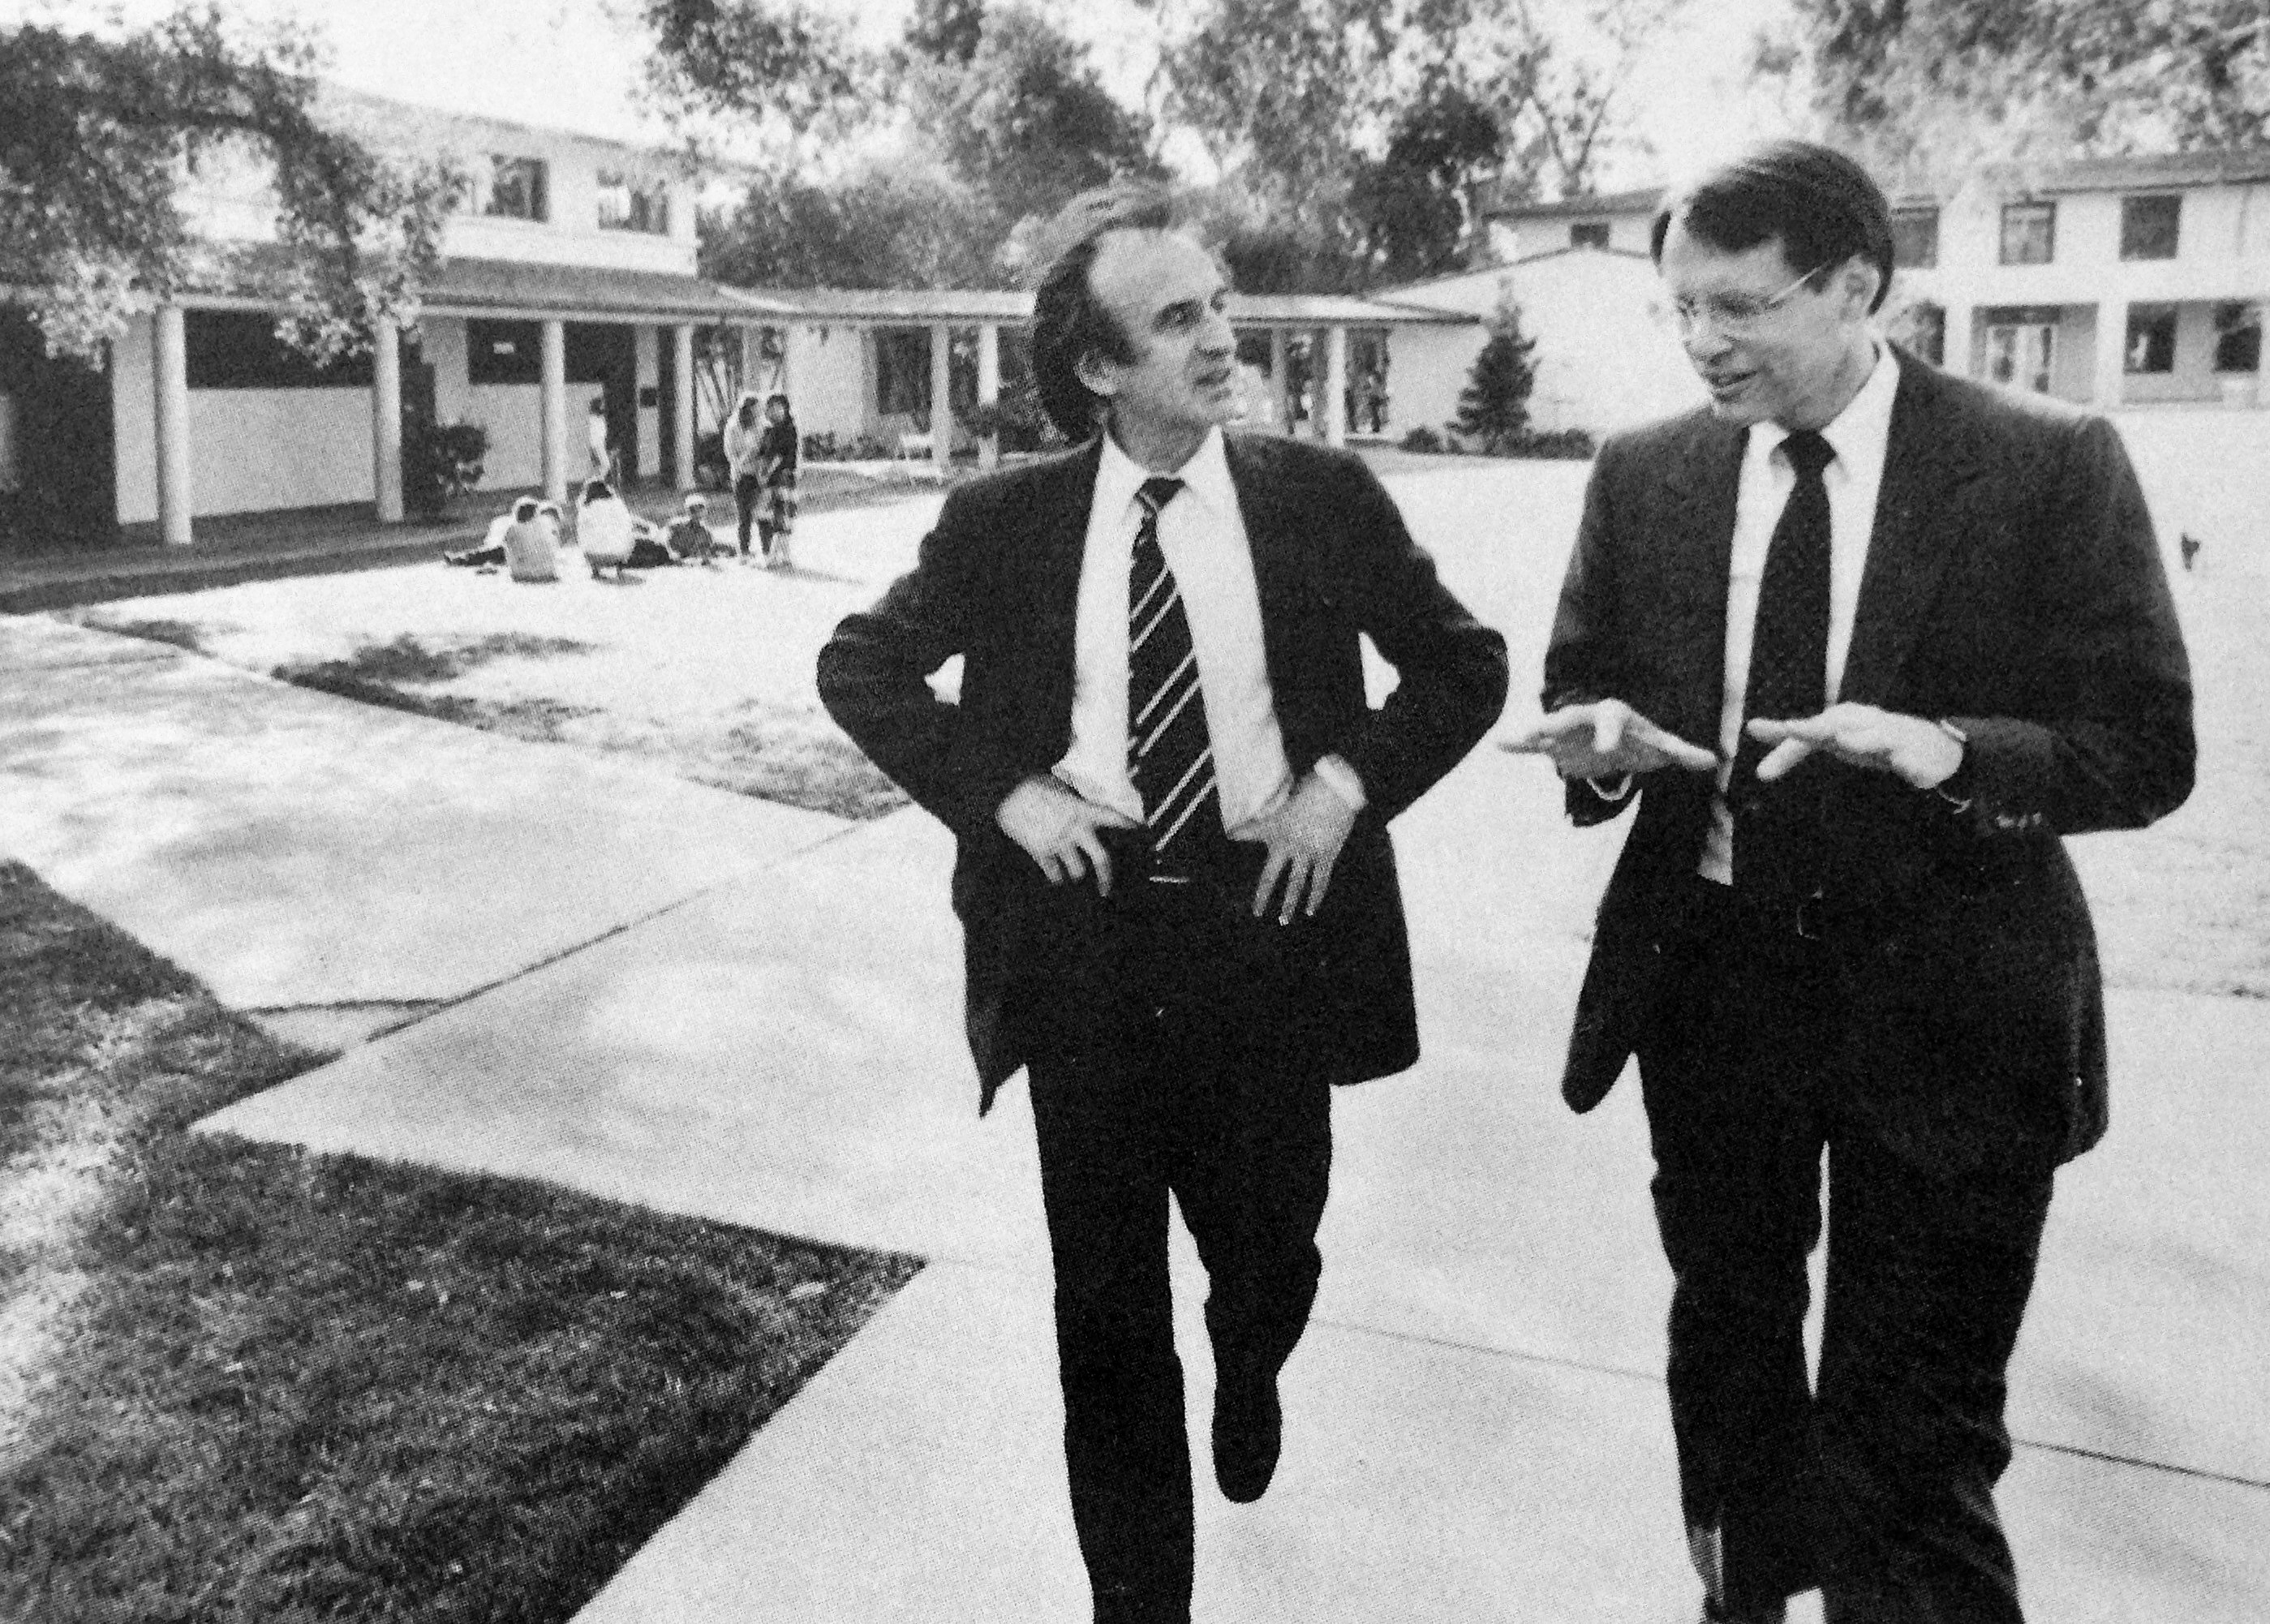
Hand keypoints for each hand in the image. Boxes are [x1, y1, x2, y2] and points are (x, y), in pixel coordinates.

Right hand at [996, 776, 1138, 893]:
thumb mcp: (1061, 787)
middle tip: (1107, 890)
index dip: (1130, 825)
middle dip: (1107, 877)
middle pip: (1102, 860)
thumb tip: (1086, 807)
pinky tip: (1056, 877)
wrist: (1005, 791)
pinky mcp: (1040, 851)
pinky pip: (1054, 874)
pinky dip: (1056, 877)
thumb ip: (1076, 800)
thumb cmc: (1032, 784)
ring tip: (1074, 875)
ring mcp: (1058, 843)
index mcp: (1082, 809)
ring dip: (1076, 874)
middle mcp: (1075, 829)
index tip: (1141, 830)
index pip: (1114, 818)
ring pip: (1077, 872)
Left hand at [1234, 772, 1358, 923]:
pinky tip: (1310, 910)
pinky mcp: (1327, 854)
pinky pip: (1320, 880)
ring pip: (1296, 884)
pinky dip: (1315, 896)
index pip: (1251, 831)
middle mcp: (1288, 844)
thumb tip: (1273, 814)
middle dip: (1263, 896)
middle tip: (1257, 912)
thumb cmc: (1313, 787)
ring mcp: (1308, 852)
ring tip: (1284, 920)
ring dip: (1290, 904)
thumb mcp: (1288, 797)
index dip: (1240, 832)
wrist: (1337, 788)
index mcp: (1276, 827)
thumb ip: (1278, 812)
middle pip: (1271, 876)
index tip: (1230, 835)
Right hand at [1505, 700, 1717, 778]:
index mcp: (1615, 715)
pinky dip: (1517, 744)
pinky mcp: (1553, 745)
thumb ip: (1682, 753)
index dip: (1609, 733)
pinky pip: (1532, 745)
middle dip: (1558, 724)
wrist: (1611, 737)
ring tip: (1513, 737)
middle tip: (1544, 732)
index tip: (1606, 749)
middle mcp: (1587, 717)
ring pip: (1548, 729)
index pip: (1612, 719)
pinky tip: (1498, 743)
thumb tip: (1713, 761)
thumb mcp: (1660, 744)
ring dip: (1533, 733)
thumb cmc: (1637, 738)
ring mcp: (1567, 730)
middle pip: (1572, 718)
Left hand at [1746, 704, 1962, 788]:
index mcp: (1842, 722)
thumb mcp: (1829, 740)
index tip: (1758, 733)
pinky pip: (1914, 763)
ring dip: (1860, 738)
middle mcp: (1865, 725)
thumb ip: (1791, 743)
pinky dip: (1910, 764)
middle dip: (1815, 727)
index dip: (1785, 744)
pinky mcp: (1918, 758)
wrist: (1931, 746)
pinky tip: (1904, 767)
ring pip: (1876, 738)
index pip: (1808, 732)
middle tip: (1791, 728)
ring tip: (1842, 739)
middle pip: (1838, 725)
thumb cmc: (1869, 741)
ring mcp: (1893, 739)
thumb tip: (1750, 727)